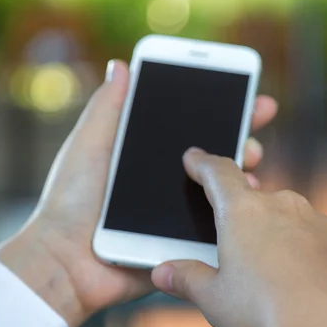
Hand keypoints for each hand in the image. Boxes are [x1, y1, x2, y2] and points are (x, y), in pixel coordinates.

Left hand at [0, 60, 277, 326]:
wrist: (67, 260)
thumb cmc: (71, 200)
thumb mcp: (88, 144)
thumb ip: (108, 108)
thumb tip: (121, 66)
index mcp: (151, 158)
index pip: (194, 127)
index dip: (220, 109)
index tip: (246, 91)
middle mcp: (172, 184)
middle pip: (217, 155)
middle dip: (242, 132)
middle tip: (260, 114)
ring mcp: (182, 214)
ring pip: (225, 190)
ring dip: (244, 171)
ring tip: (251, 158)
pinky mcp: (187, 243)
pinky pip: (219, 226)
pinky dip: (237, 213)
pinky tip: (245, 200)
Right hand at [151, 149, 326, 326]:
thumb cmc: (263, 315)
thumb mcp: (213, 299)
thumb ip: (187, 279)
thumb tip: (164, 272)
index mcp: (243, 212)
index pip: (219, 174)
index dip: (204, 165)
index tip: (196, 160)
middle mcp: (285, 206)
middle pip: (260, 204)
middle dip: (251, 224)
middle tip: (245, 256)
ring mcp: (323, 222)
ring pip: (298, 223)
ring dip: (288, 241)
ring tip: (282, 280)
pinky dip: (323, 256)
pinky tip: (319, 283)